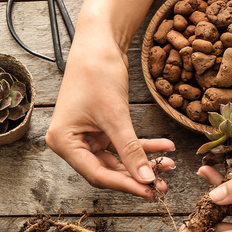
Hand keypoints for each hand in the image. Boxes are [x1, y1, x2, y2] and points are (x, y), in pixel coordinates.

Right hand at [45, 29, 174, 199]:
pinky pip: (122, 144)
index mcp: (63, 142)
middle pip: (107, 170)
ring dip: (142, 162)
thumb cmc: (97, 72)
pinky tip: (164, 147)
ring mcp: (85, 136)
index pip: (96, 174)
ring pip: (117, 159)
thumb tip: (147, 179)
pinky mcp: (99, 127)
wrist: (98, 41)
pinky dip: (142, 146)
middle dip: (136, 176)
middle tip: (162, 186)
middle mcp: (71, 142)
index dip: (125, 184)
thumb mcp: (116, 115)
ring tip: (168, 166)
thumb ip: (130, 150)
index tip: (149, 190)